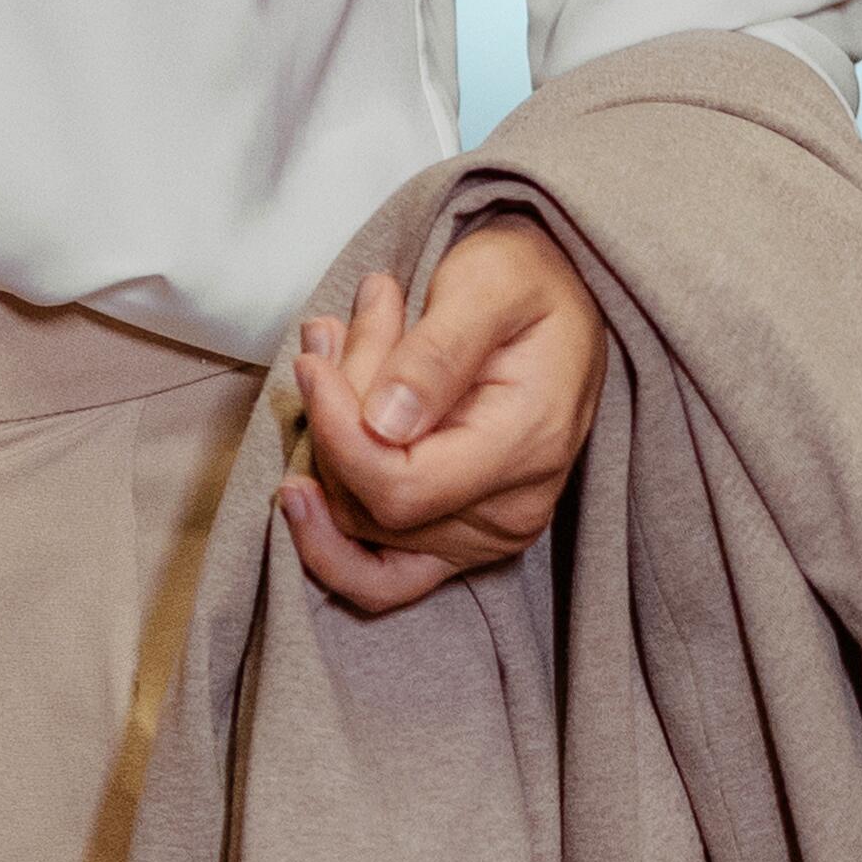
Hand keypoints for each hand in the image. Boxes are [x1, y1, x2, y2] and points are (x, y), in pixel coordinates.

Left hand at [279, 218, 599, 614]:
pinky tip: (302, 487)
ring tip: (333, 351)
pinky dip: (330, 538)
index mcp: (527, 447)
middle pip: (370, 504)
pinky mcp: (456, 541)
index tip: (312, 364)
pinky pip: (379, 579)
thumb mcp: (489, 284)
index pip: (398, 487)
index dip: (336, 434)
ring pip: (358, 522)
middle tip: (336, 332)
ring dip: (328, 442)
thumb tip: (381, 424)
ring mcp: (484, 536)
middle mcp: (511, 511)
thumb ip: (437, 353)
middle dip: (334, 419)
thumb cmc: (527, 281)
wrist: (559, 297)